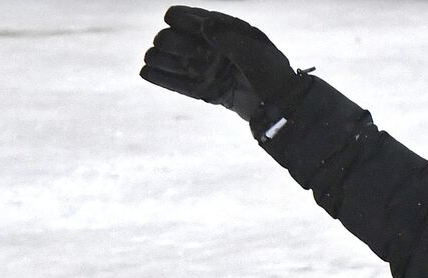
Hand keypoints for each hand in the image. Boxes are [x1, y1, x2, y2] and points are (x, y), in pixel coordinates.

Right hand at [140, 6, 300, 120]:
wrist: (282, 109)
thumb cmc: (273, 76)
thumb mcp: (255, 54)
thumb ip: (229, 39)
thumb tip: (204, 23)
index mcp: (227, 33)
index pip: (194, 19)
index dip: (182, 18)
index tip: (174, 20)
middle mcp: (215, 50)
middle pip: (180, 40)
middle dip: (172, 42)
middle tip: (178, 50)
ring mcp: (210, 71)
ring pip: (177, 62)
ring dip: (161, 59)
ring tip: (149, 59)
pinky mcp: (208, 92)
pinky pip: (182, 85)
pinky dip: (164, 80)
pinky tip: (145, 73)